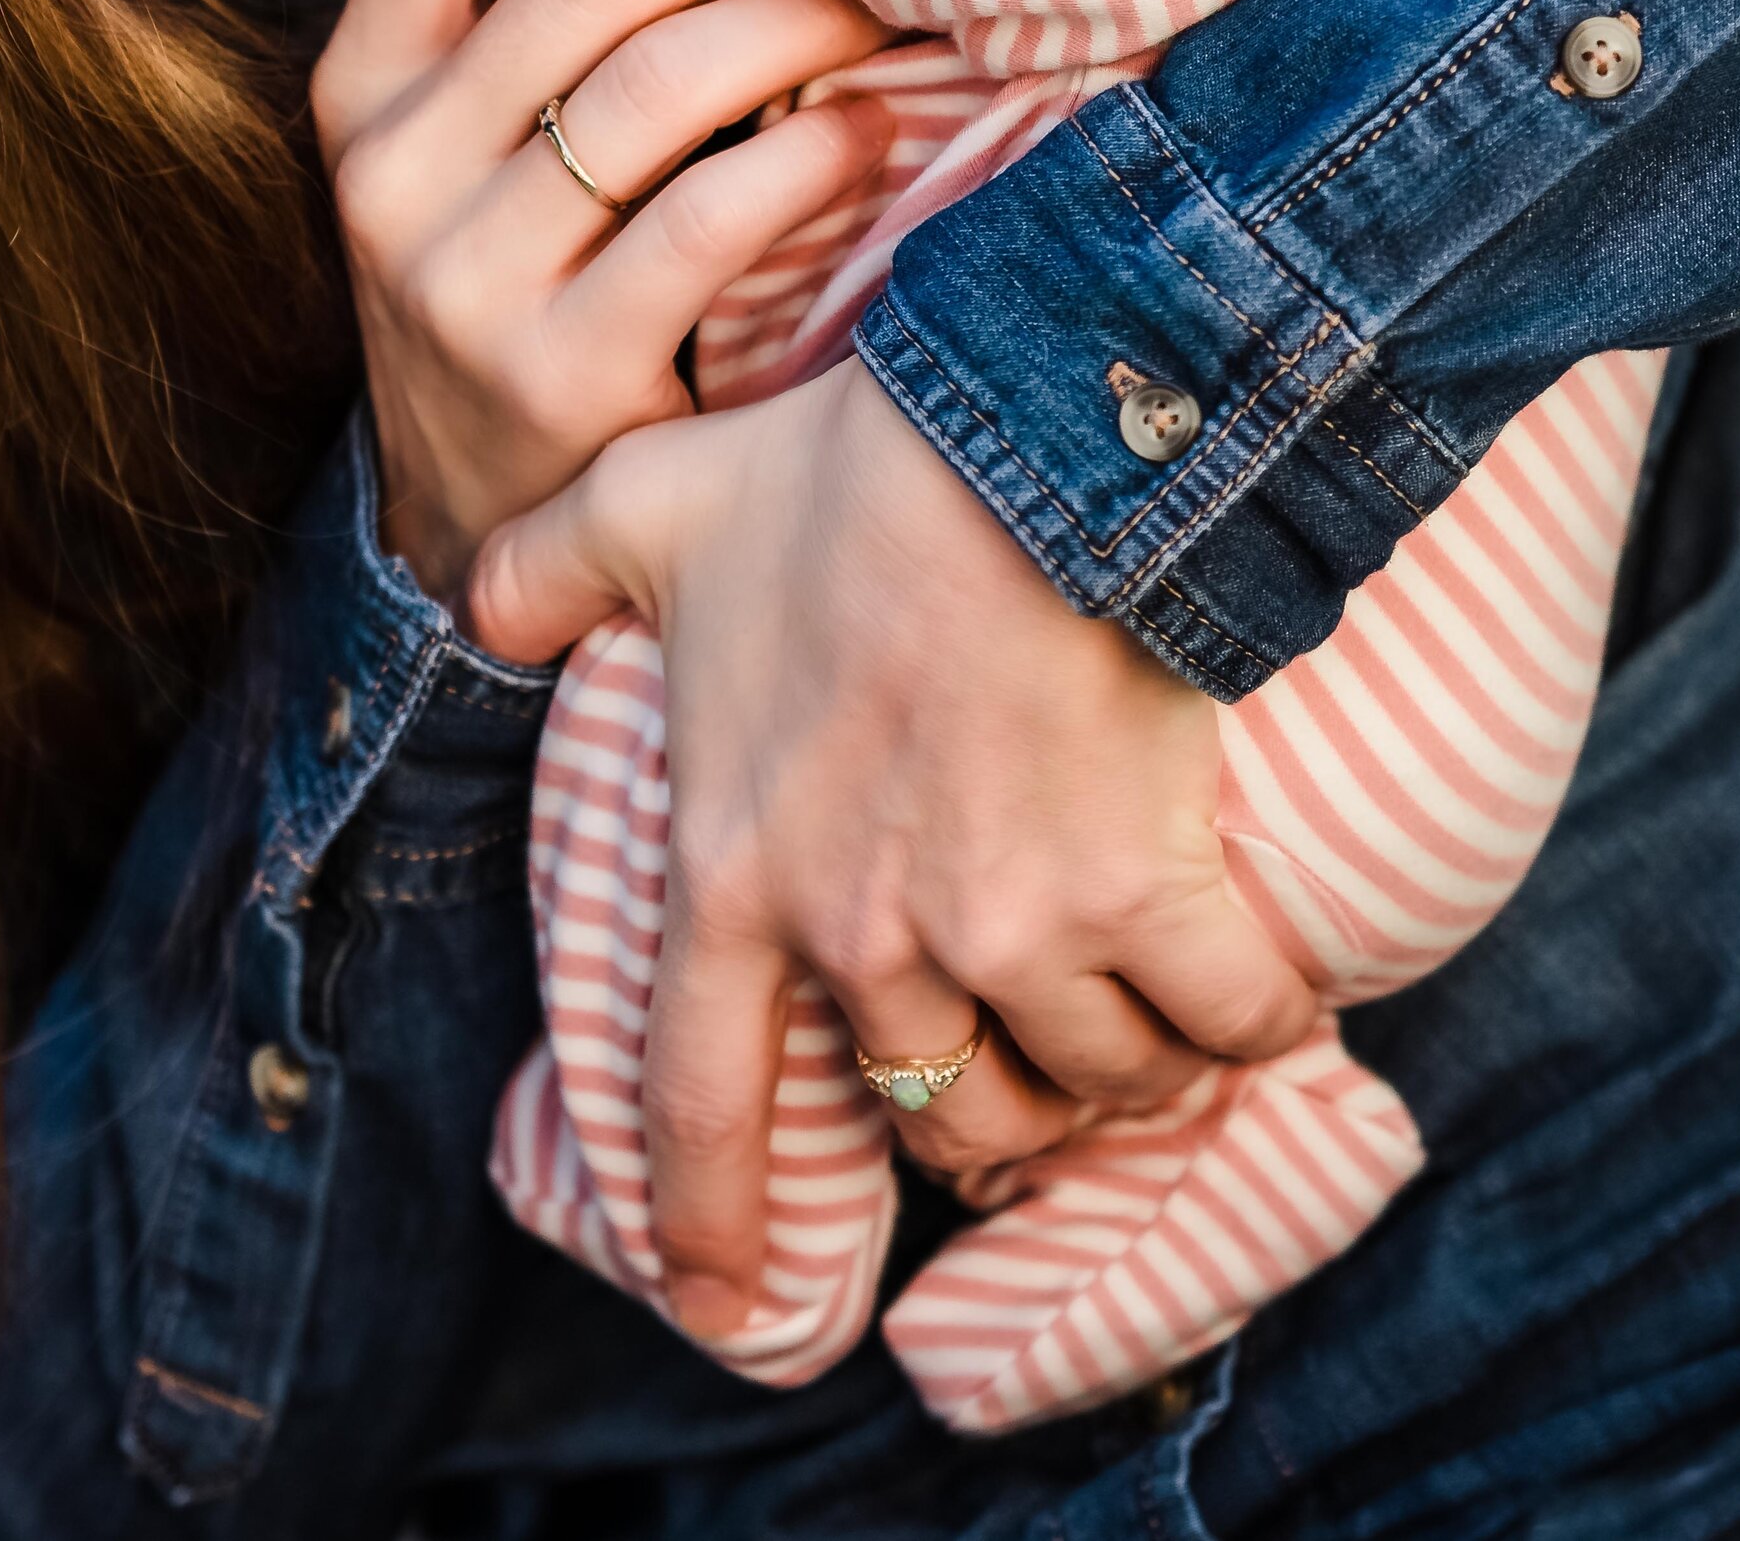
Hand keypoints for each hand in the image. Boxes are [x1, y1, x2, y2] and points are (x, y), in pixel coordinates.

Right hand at [311, 0, 896, 599]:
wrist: (477, 531)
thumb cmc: (512, 284)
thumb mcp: (464, 147)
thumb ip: (531, 7)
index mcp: (359, 78)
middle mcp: (390, 165)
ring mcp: (463, 275)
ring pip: (668, 78)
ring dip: (811, 19)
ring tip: (894, 2)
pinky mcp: (558, 371)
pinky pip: (714, 215)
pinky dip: (816, 155)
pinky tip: (870, 135)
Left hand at [466, 359, 1318, 1335]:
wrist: (1016, 436)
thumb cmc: (835, 474)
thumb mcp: (645, 506)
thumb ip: (544, 569)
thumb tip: (480, 602)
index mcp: (736, 870)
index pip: (700, 1092)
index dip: (707, 1216)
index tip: (719, 1302)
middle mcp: (867, 933)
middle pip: (944, 1108)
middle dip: (985, 1106)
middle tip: (1020, 1055)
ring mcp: (1009, 928)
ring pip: (1087, 1079)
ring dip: (1119, 1065)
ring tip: (1138, 1009)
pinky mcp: (1142, 893)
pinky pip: (1225, 1023)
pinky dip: (1251, 1023)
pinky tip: (1259, 994)